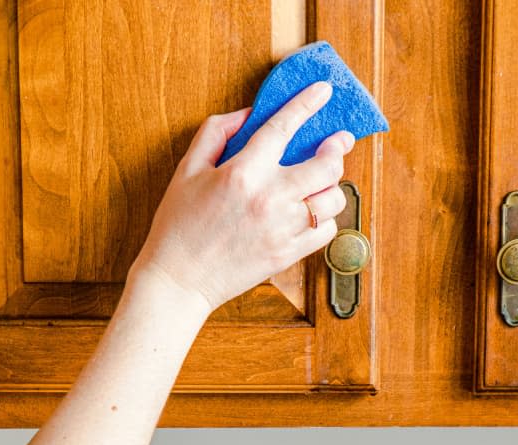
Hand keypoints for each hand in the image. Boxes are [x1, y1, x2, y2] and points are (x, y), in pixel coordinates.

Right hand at [130, 81, 354, 312]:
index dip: (306, 104)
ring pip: (332, 200)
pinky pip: (326, 232)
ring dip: (333, 187)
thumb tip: (247, 115)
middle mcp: (269, 200)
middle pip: (324, 166)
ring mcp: (283, 229)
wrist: (179, 279)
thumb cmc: (179, 225)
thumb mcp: (187, 170)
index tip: (324, 91)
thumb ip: (215, 133)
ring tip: (323, 182)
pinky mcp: (288, 255)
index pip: (283, 128)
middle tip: (338, 142)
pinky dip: (326, 219)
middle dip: (337, 149)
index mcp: (242, 173)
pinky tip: (313, 213)